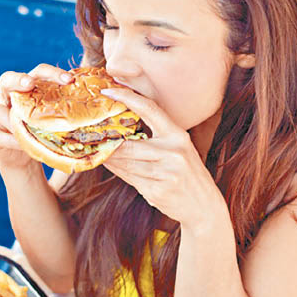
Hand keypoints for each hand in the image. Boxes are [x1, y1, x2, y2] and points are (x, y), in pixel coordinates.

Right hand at [0, 64, 73, 171]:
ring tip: (30, 131)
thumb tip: (104, 106)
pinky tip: (22, 146)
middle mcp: (7, 97)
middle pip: (6, 79)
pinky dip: (11, 140)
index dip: (51, 73)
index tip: (69, 79)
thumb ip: (68, 112)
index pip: (37, 73)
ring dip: (15, 121)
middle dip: (18, 79)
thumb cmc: (43, 134)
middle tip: (29, 84)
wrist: (23, 158)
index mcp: (27, 90)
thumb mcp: (55, 122)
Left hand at [100, 88, 225, 225]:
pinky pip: (129, 178)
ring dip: (109, 159)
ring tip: (98, 151)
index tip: (108, 90)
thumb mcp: (177, 151)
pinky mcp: (158, 191)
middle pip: (129, 144)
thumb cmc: (186, 174)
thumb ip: (154, 139)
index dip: (127, 97)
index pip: (150, 109)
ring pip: (126, 163)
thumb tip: (120, 128)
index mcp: (178, 136)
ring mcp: (166, 173)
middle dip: (109, 143)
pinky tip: (110, 166)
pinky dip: (117, 171)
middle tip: (92, 135)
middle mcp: (174, 152)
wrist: (204, 206)